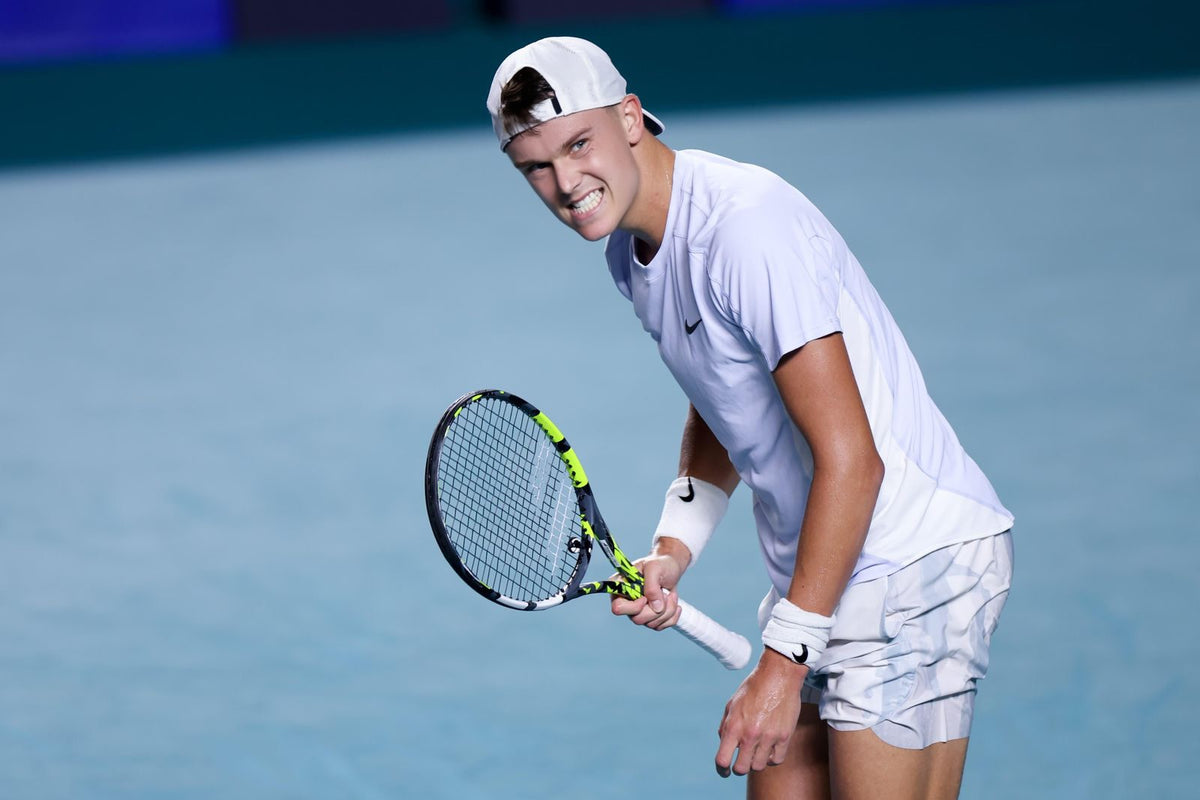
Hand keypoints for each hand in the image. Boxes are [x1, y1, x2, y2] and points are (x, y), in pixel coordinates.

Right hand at [610, 539, 689, 630]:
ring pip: (651, 624)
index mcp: (620, 587)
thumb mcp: (655, 568)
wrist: (670, 568)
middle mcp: (626, 602)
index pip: (618, 608)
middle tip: (664, 593)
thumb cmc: (660, 564)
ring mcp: (638, 612)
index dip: (635, 606)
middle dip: (656, 609)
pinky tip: (674, 603)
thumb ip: (652, 586)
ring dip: (667, 610)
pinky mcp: (650, 618)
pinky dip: (672, 616)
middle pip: (637, 619)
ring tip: (670, 594)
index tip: (645, 597)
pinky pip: (661, 626)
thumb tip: (656, 608)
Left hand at [714, 648, 807, 776]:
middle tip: (742, 761)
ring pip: (759, 766)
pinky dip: (771, 758)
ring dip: (756, 761)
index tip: (725, 771)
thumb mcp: (732, 704)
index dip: (721, 770)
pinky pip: (776, 760)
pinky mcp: (784, 737)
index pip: (722, 760)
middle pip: (742, 769)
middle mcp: (750, 734)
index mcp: (733, 726)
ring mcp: (768, 737)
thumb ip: (725, 726)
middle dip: (739, 767)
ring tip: (757, 749)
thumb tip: (724, 744)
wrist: (778, 675)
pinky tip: (769, 748)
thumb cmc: (753, 688)